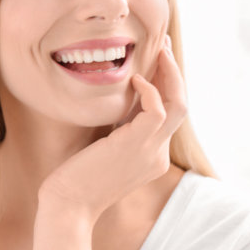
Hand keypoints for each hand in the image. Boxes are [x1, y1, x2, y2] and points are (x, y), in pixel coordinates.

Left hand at [38, 34, 188, 222]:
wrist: (68, 204)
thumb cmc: (76, 177)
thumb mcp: (105, 147)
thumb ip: (119, 127)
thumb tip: (122, 98)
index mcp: (152, 155)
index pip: (170, 114)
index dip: (166, 84)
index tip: (157, 59)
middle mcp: (158, 154)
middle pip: (181, 106)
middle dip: (174, 72)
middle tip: (163, 44)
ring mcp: (151, 152)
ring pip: (178, 105)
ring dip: (170, 73)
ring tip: (158, 49)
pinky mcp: (137, 146)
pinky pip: (157, 110)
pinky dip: (149, 90)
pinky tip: (134, 78)